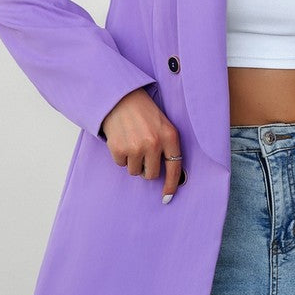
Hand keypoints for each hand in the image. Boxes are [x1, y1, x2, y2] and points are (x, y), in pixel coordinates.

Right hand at [100, 87, 182, 203]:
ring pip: (135, 171)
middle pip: (151, 174)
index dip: (171, 185)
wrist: (120, 97)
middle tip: (142, 153)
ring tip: (131, 142)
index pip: (175, 167)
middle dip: (146, 168)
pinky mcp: (119, 148)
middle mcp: (154, 143)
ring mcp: (136, 147)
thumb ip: (167, 146)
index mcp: (170, 136)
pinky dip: (120, 156)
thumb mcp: (163, 125)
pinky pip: (121, 164)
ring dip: (132, 161)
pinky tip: (122, 140)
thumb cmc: (143, 113)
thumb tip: (165, 174)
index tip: (167, 197)